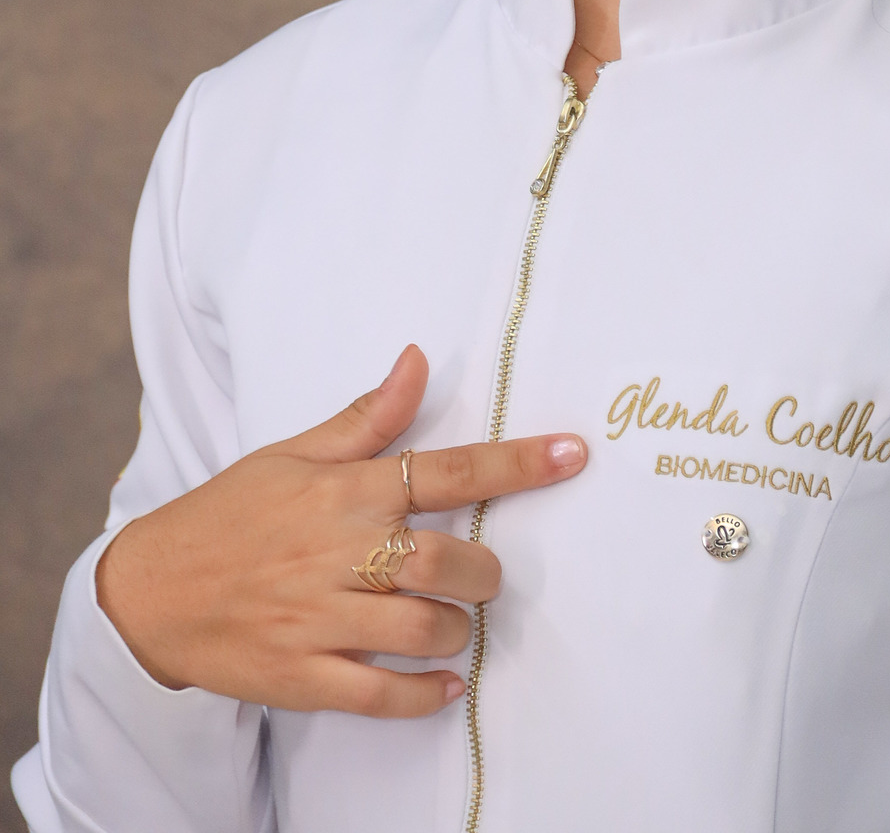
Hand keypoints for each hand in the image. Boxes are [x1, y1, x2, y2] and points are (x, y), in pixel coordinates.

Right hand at [95, 345, 586, 717]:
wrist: (149, 590)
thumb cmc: (230, 514)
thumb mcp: (293, 453)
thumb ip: (367, 418)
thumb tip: (418, 358)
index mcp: (343, 492)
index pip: (447, 468)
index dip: (518, 462)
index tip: (573, 455)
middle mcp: (338, 552)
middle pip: (445, 559)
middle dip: (484, 570)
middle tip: (483, 573)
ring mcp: (320, 619)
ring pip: (421, 629)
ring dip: (456, 630)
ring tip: (453, 623)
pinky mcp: (302, 677)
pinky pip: (380, 696)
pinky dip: (422, 696)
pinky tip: (440, 687)